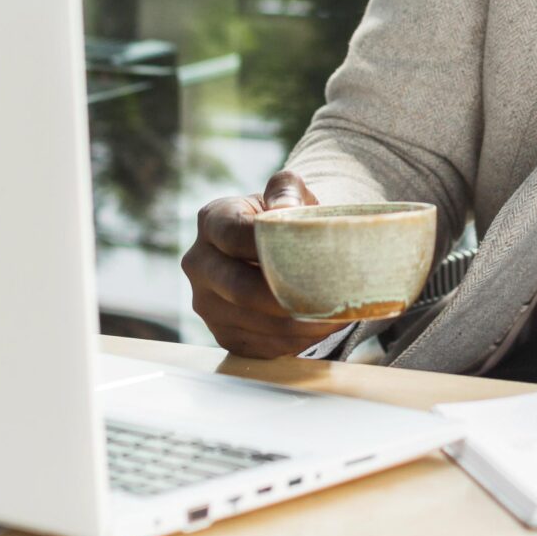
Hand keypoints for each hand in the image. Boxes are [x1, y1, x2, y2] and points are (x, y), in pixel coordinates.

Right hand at [182, 170, 353, 358]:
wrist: (274, 250)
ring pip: (255, 323)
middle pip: (242, 289)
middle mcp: (199, 264)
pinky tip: (320, 327)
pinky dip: (296, 341)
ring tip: (336, 315)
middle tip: (331, 298)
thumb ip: (286, 189)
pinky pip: (261, 346)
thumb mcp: (287, 192)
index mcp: (212, 221)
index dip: (271, 246)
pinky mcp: (224, 335)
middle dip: (290, 297)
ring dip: (300, 324)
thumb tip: (283, 208)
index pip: (235, 235)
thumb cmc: (284, 217)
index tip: (310, 254)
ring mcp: (207, 304)